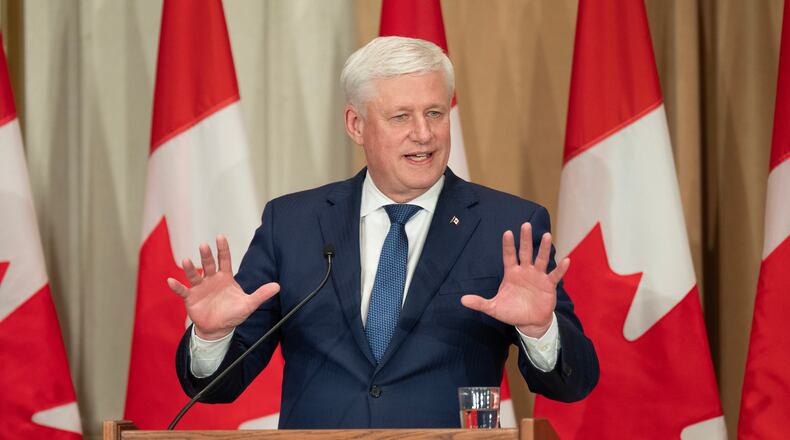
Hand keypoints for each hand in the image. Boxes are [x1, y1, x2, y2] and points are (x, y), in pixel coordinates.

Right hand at [167, 235, 279, 339]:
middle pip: (208, 264)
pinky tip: (170, 281)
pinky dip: (177, 286)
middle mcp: (211, 279)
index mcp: (225, 278)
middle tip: (203, 245)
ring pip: (194, 275)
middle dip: (206, 255)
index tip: (220, 236)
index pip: (224, 260)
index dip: (223, 249)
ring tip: (185, 260)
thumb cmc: (233, 314)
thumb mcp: (249, 304)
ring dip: (189, 268)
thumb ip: (261, 294)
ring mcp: (200, 288)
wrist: (218, 328)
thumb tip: (277, 286)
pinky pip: (183, 291)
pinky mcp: (191, 298)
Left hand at [461, 222, 569, 337]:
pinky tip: (566, 260)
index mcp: (512, 273)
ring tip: (546, 236)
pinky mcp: (549, 285)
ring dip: (544, 248)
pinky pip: (555, 275)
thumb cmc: (512, 311)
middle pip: (525, 252)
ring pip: (541, 259)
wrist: (530, 322)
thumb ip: (480, 303)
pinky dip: (560, 269)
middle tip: (525, 225)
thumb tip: (462, 300)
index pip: (509, 256)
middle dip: (525, 239)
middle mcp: (525, 271)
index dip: (508, 245)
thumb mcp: (494, 307)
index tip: (507, 232)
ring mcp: (538, 276)